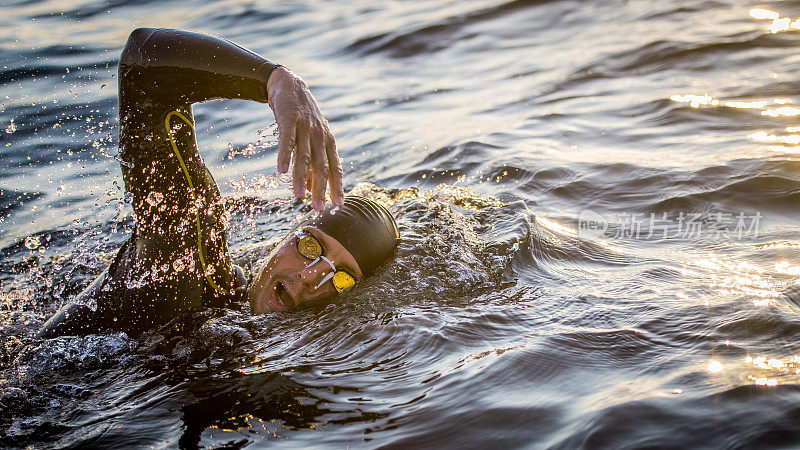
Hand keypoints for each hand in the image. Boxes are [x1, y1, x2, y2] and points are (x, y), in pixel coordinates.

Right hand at [267, 66, 343, 210]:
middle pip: (321, 166)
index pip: (334, 168)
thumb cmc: (301, 118)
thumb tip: (309, 189)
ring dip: (301, 178)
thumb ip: (310, 163)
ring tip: (298, 196)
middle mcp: (320, 136)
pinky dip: (284, 156)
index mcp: (328, 142)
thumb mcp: (310, 139)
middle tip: (319, 208)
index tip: (338, 204)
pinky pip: (286, 141)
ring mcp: (306, 127)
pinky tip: (281, 172)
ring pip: (304, 157)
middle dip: (321, 189)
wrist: (290, 85)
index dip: (336, 186)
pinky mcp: (290, 120)